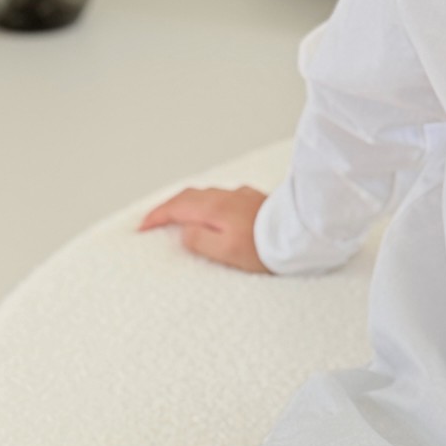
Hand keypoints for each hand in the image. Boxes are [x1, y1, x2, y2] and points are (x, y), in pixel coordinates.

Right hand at [136, 185, 271, 272]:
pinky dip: (207, 202)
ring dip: (187, 203)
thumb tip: (184, 232)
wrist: (302, 233)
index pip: (177, 207)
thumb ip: (201, 240)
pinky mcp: (255, 199)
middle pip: (188, 196)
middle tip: (154, 220)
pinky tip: (213, 211)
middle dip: (168, 206)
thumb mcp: (227, 251)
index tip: (142, 227)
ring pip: (206, 194)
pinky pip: (222, 196)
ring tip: (178, 215)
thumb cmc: (266, 247)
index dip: (157, 216)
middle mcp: (226, 197)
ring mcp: (241, 196)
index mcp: (215, 208)